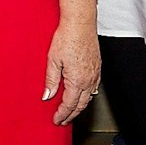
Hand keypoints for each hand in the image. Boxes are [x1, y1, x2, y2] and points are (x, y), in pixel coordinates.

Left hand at [42, 0, 98, 124]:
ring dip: (79, 106)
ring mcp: (95, 74)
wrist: (80, 24)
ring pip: (88, 97)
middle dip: (71, 115)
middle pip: (80, 104)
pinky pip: (93, 88)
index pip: (69, 104)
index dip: (62, 114)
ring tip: (71, 111)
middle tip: (63, 120)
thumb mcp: (53, 60)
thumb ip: (51, 81)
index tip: (56, 120)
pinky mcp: (97, 67)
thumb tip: (47, 97)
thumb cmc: (66, 38)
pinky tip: (82, 95)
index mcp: (77, 80)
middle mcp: (89, 80)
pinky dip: (87, 96)